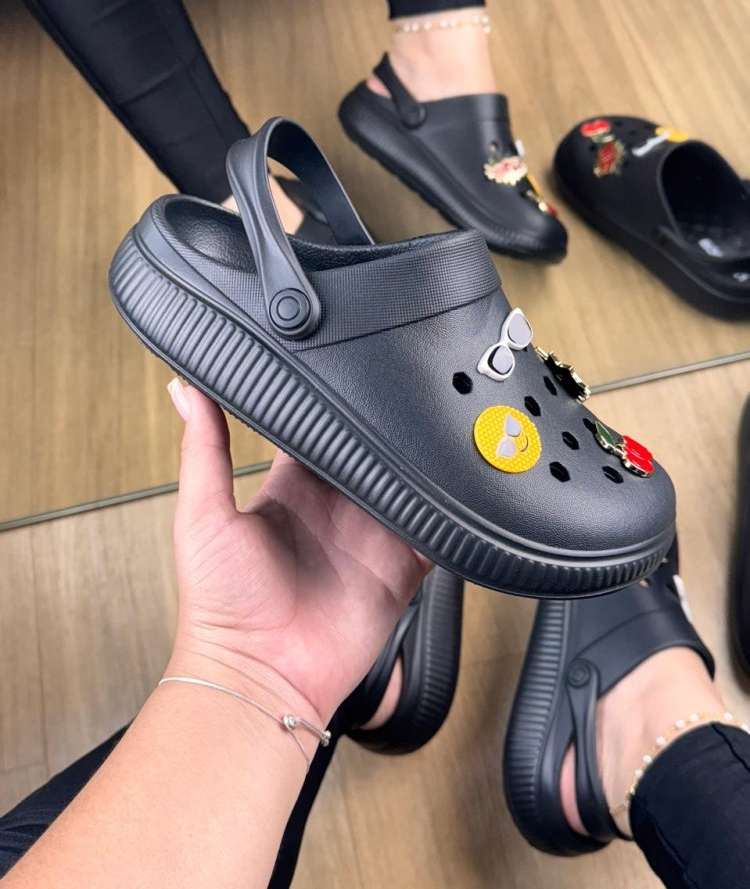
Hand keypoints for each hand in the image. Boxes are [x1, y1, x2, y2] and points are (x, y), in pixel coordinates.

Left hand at [167, 380, 429, 724]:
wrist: (260, 679)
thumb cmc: (220, 608)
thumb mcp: (202, 518)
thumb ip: (203, 451)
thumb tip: (186, 390)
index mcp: (290, 490)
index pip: (318, 430)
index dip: (332, 404)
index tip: (345, 372)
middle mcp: (333, 510)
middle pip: (370, 453)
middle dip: (386, 429)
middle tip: (401, 396)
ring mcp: (369, 539)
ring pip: (407, 485)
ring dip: (419, 466)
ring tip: (433, 434)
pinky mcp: (399, 570)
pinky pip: (435, 534)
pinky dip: (447, 516)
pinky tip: (452, 492)